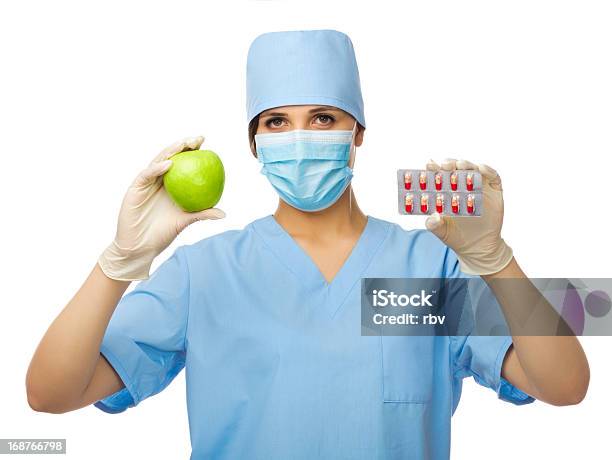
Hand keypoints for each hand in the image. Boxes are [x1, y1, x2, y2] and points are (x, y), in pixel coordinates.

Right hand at [98, 136, 224, 280]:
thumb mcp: (185, 222)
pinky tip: (169, 164)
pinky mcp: (135, 188)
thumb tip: (223, 213)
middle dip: (184, 145)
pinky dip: (157, 168)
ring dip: (171, 151)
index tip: (207, 145)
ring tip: (184, 144)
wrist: (140, 247)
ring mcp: (146, 183)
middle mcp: (159, 180)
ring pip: (158, 161)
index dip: (193, 152)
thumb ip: (202, 214)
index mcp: (171, 185)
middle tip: (199, 139)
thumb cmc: (162, 234)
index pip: (183, 164)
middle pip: (171, 157)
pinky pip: (147, 175)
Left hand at [424, 158, 512, 275]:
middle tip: (445, 165)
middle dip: (449, 163)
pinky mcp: (494, 190)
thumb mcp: (442, 232)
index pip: (438, 175)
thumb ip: (434, 225)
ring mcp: (478, 186)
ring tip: (461, 165)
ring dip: (466, 165)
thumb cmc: (456, 236)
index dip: (433, 167)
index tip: (428, 164)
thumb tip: (432, 218)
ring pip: (472, 169)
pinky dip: (488, 170)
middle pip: (454, 168)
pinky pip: (492, 176)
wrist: (478, 247)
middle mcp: (461, 185)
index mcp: (445, 191)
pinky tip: (482, 169)